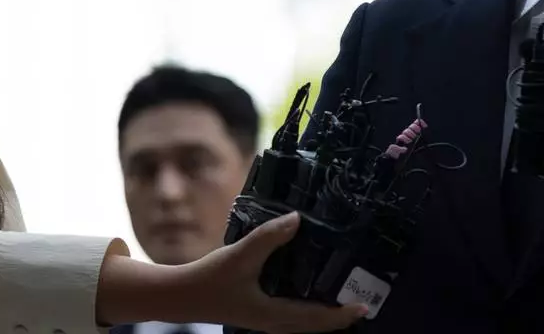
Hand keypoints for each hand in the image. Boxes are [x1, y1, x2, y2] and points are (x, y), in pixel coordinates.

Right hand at [175, 213, 367, 331]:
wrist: (180, 295)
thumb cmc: (210, 278)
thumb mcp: (240, 255)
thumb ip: (268, 238)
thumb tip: (297, 219)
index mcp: (272, 314)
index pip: (315, 319)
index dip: (340, 314)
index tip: (363, 307)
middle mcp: (273, 322)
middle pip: (314, 326)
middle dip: (338, 318)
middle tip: (362, 304)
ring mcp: (266, 320)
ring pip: (303, 323)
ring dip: (324, 315)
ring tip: (344, 299)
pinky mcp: (259, 312)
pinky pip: (293, 317)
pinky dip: (309, 309)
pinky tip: (313, 291)